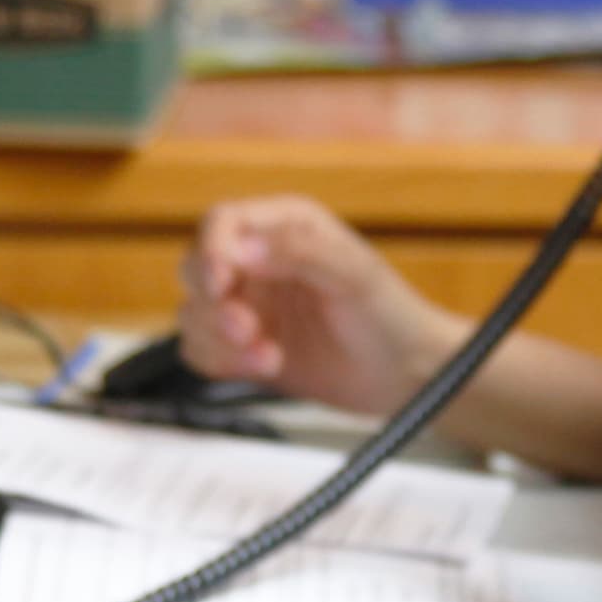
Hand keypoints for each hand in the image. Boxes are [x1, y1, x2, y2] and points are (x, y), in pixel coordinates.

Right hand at [173, 197, 456, 417]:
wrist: (407, 377)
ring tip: (268, 355)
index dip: (212, 252)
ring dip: (220, 339)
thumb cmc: (392, 316)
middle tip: (247, 328)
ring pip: (194, 313)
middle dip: (214, 304)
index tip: (222, 285)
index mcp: (286, 226)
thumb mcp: (355, 275)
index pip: (222, 223)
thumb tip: (241, 247)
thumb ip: (300, 252)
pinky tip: (265, 366)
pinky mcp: (243, 348)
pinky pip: (200, 351)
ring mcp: (250, 305)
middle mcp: (260, 261)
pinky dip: (221, 362)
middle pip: (196, 267)